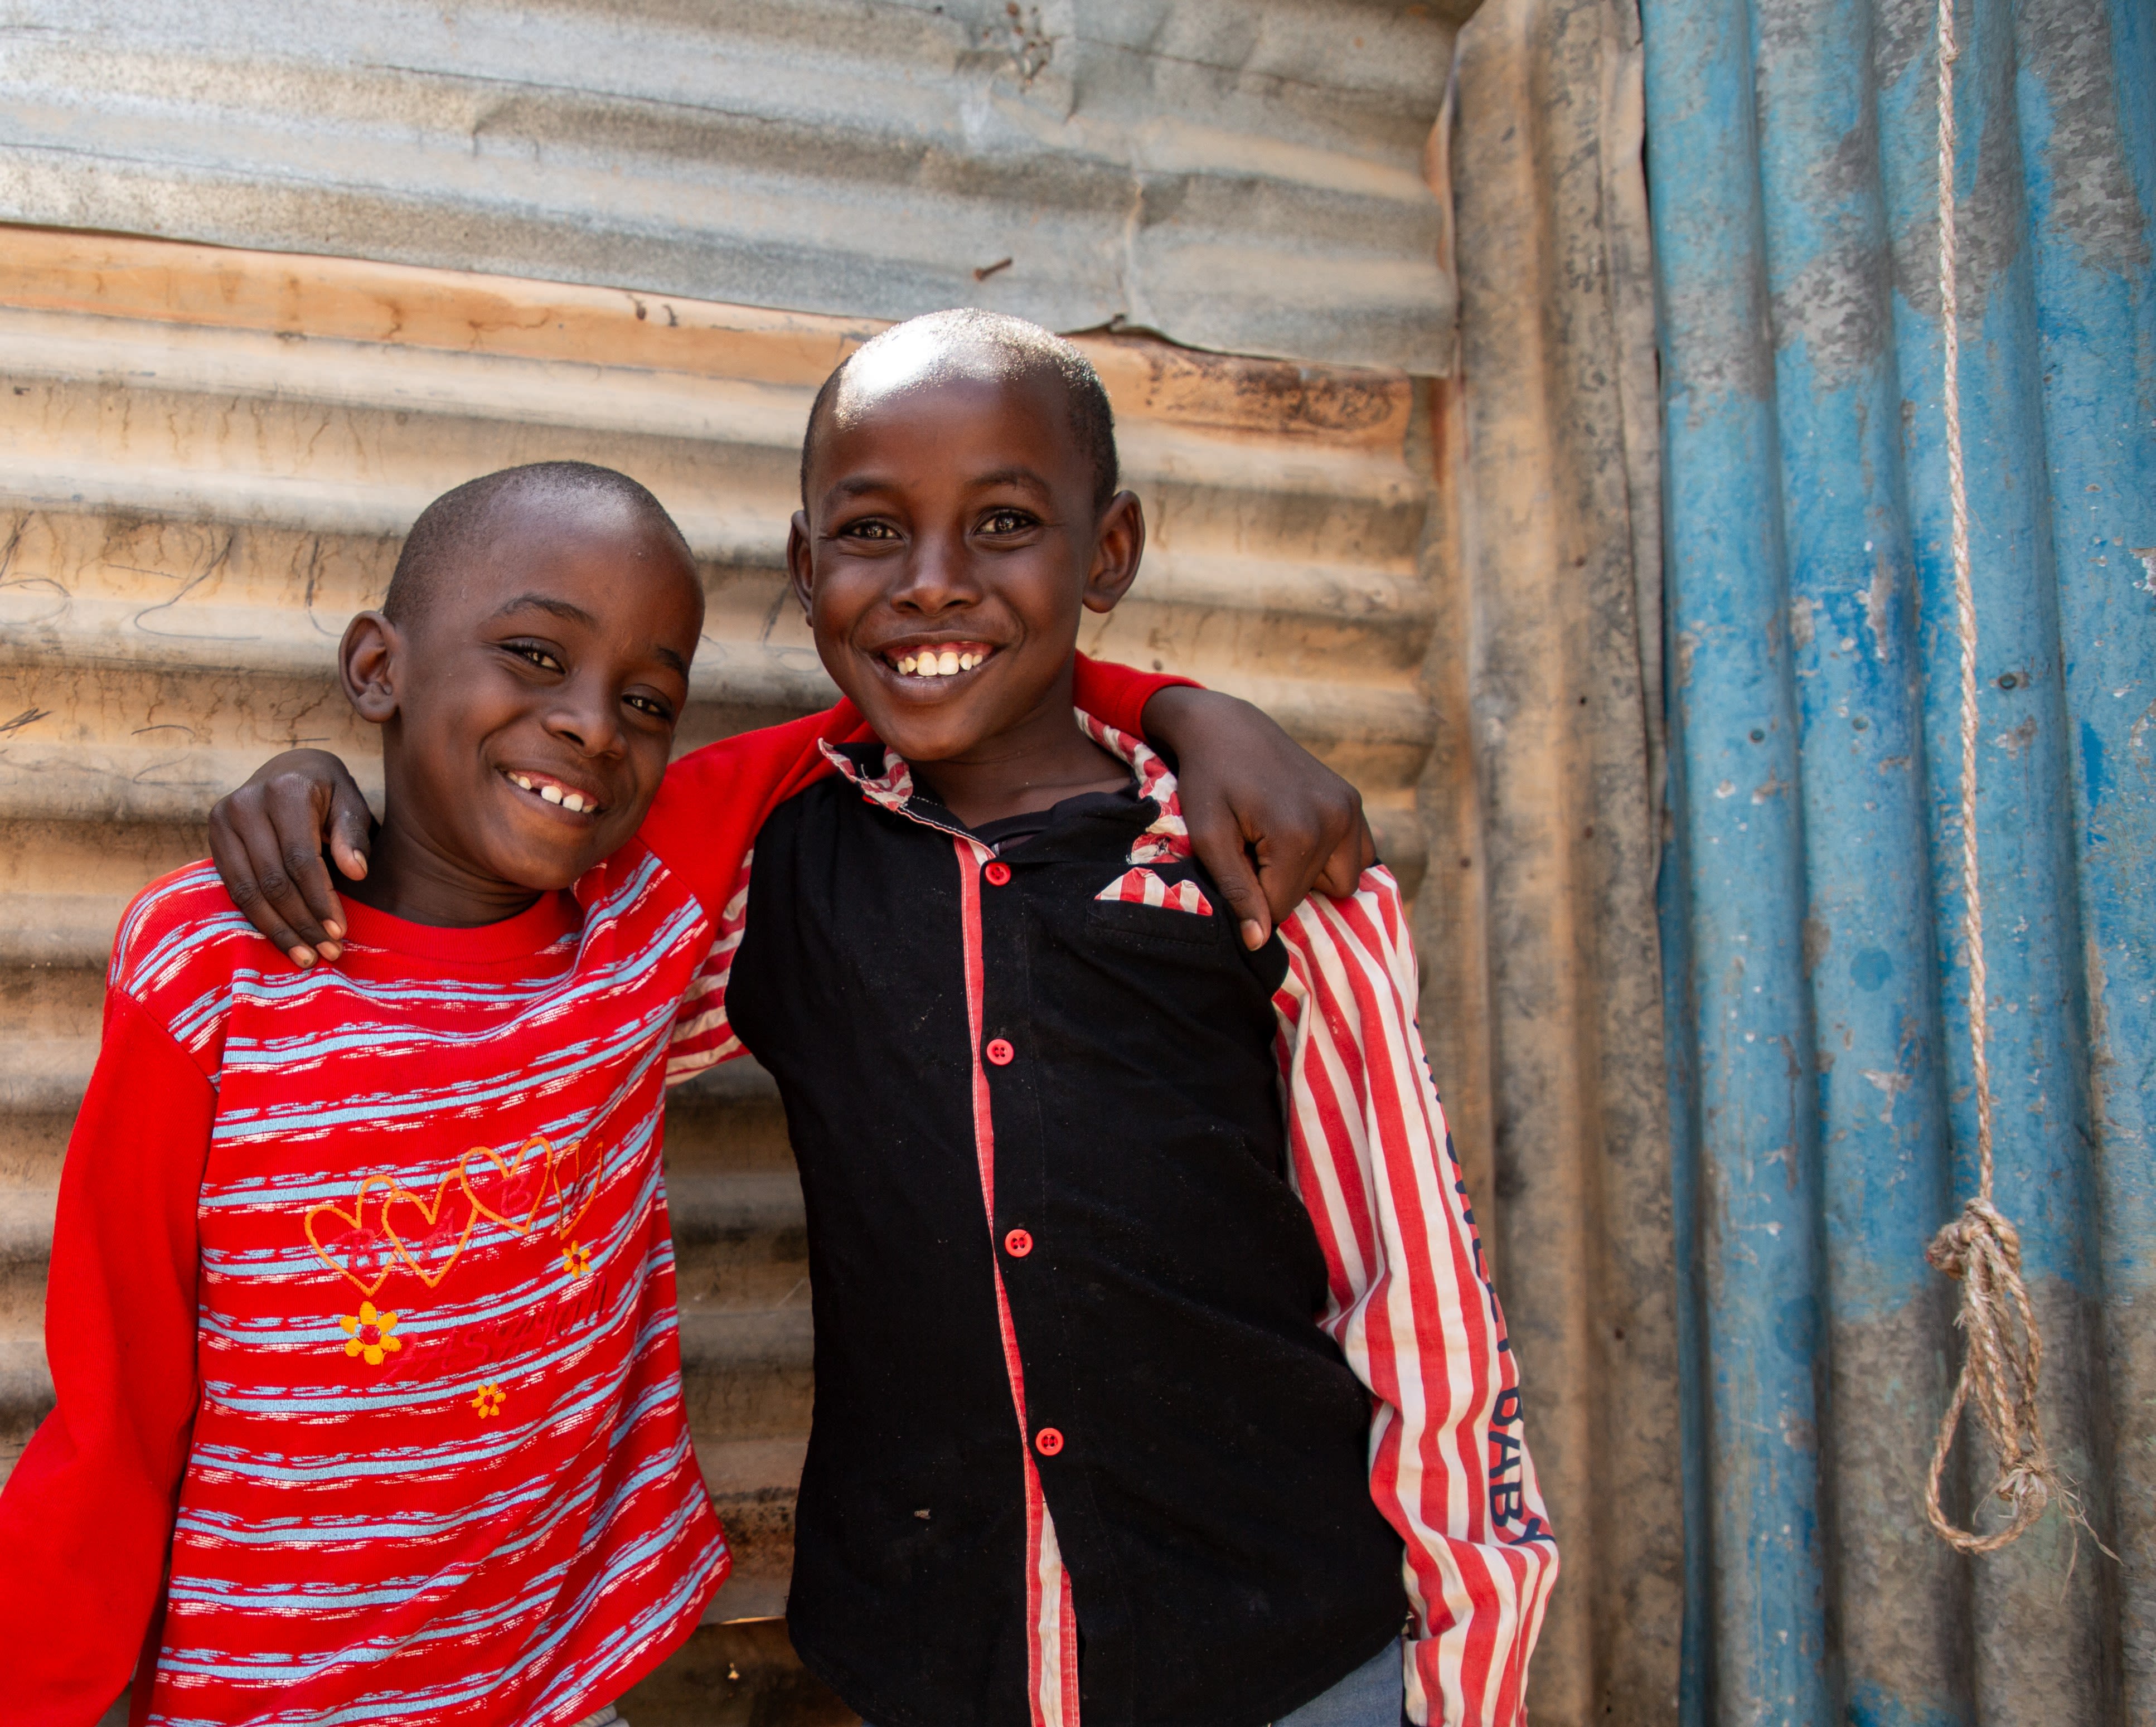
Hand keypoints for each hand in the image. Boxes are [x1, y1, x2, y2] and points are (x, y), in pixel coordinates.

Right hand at [206, 750, 374, 966]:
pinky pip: (235, 889)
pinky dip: (260, 918)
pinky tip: (283, 940)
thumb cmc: (329, 794)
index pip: (301, 859)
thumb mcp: (350, 805)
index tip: (340, 932)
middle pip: (273, 879)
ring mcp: (223, 821)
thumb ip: (352, 837)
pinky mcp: (213, 838)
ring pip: (249, 890)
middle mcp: (246, 804)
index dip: (320, 900)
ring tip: (307, 957)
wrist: (290, 770)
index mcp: (285, 791)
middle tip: (329, 953)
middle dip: (303, 921)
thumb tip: (356, 873)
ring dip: (279, 929)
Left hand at [1141, 686, 1375, 949]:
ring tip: (1275, 845)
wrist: (1225, 726)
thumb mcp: (1210, 836)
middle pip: (1314, 895)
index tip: (1235, 865)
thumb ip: (1237, 890)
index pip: (1282, 906)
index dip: (1253, 899)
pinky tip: (1301, 838)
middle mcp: (1335, 821)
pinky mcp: (1353, 800)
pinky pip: (1359, 854)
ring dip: (1310, 875)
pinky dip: (1334, 858)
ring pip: (1342, 881)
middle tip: (1252, 851)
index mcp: (1298, 834)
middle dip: (1280, 885)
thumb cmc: (1207, 780)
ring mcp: (1350, 808)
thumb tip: (1259, 941)